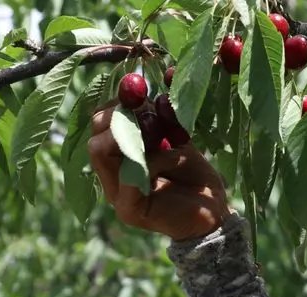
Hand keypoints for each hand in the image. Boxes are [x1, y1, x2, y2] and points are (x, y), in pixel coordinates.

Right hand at [88, 103, 230, 240]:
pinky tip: (179, 157)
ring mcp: (116, 194)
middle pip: (92, 135)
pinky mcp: (128, 210)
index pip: (98, 124)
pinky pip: (130, 173)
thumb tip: (168, 73)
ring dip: (135, 135)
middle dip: (119, 117)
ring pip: (100, 151)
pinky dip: (157, 158)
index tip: (143, 94)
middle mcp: (111, 175)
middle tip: (150, 115)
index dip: (116, 104)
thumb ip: (165, 114)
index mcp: (119, 157)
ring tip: (165, 137)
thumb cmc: (195, 176)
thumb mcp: (178, 138)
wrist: (214, 213)